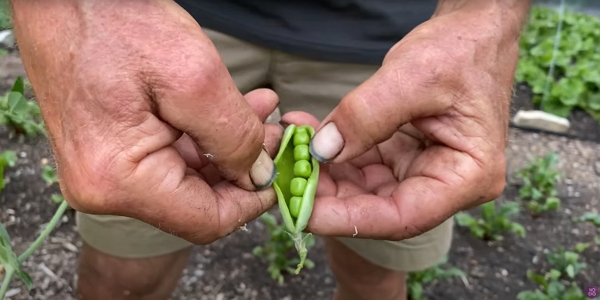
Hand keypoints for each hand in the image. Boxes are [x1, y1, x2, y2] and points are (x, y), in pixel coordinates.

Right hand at [10, 0, 280, 242]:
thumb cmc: (114, 22)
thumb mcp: (195, 79)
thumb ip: (233, 137)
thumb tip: (255, 176)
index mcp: (120, 180)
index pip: (205, 221)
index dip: (250, 203)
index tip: (277, 175)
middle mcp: (104, 187)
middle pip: (196, 201)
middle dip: (241, 166)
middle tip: (271, 130)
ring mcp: (102, 170)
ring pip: (185, 178)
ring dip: (225, 147)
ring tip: (256, 109)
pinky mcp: (107, 151)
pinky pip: (165, 158)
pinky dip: (200, 136)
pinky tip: (225, 107)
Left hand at [294, 0, 530, 239]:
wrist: (472, 28)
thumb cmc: (461, 49)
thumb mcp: (412, 77)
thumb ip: (365, 116)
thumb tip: (322, 151)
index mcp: (468, 176)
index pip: (402, 216)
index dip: (350, 218)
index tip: (304, 211)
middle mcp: (447, 181)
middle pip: (379, 205)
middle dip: (330, 194)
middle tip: (287, 179)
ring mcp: (424, 168)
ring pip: (365, 186)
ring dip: (326, 171)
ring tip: (291, 149)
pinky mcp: (405, 153)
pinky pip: (364, 161)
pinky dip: (334, 149)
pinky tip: (306, 134)